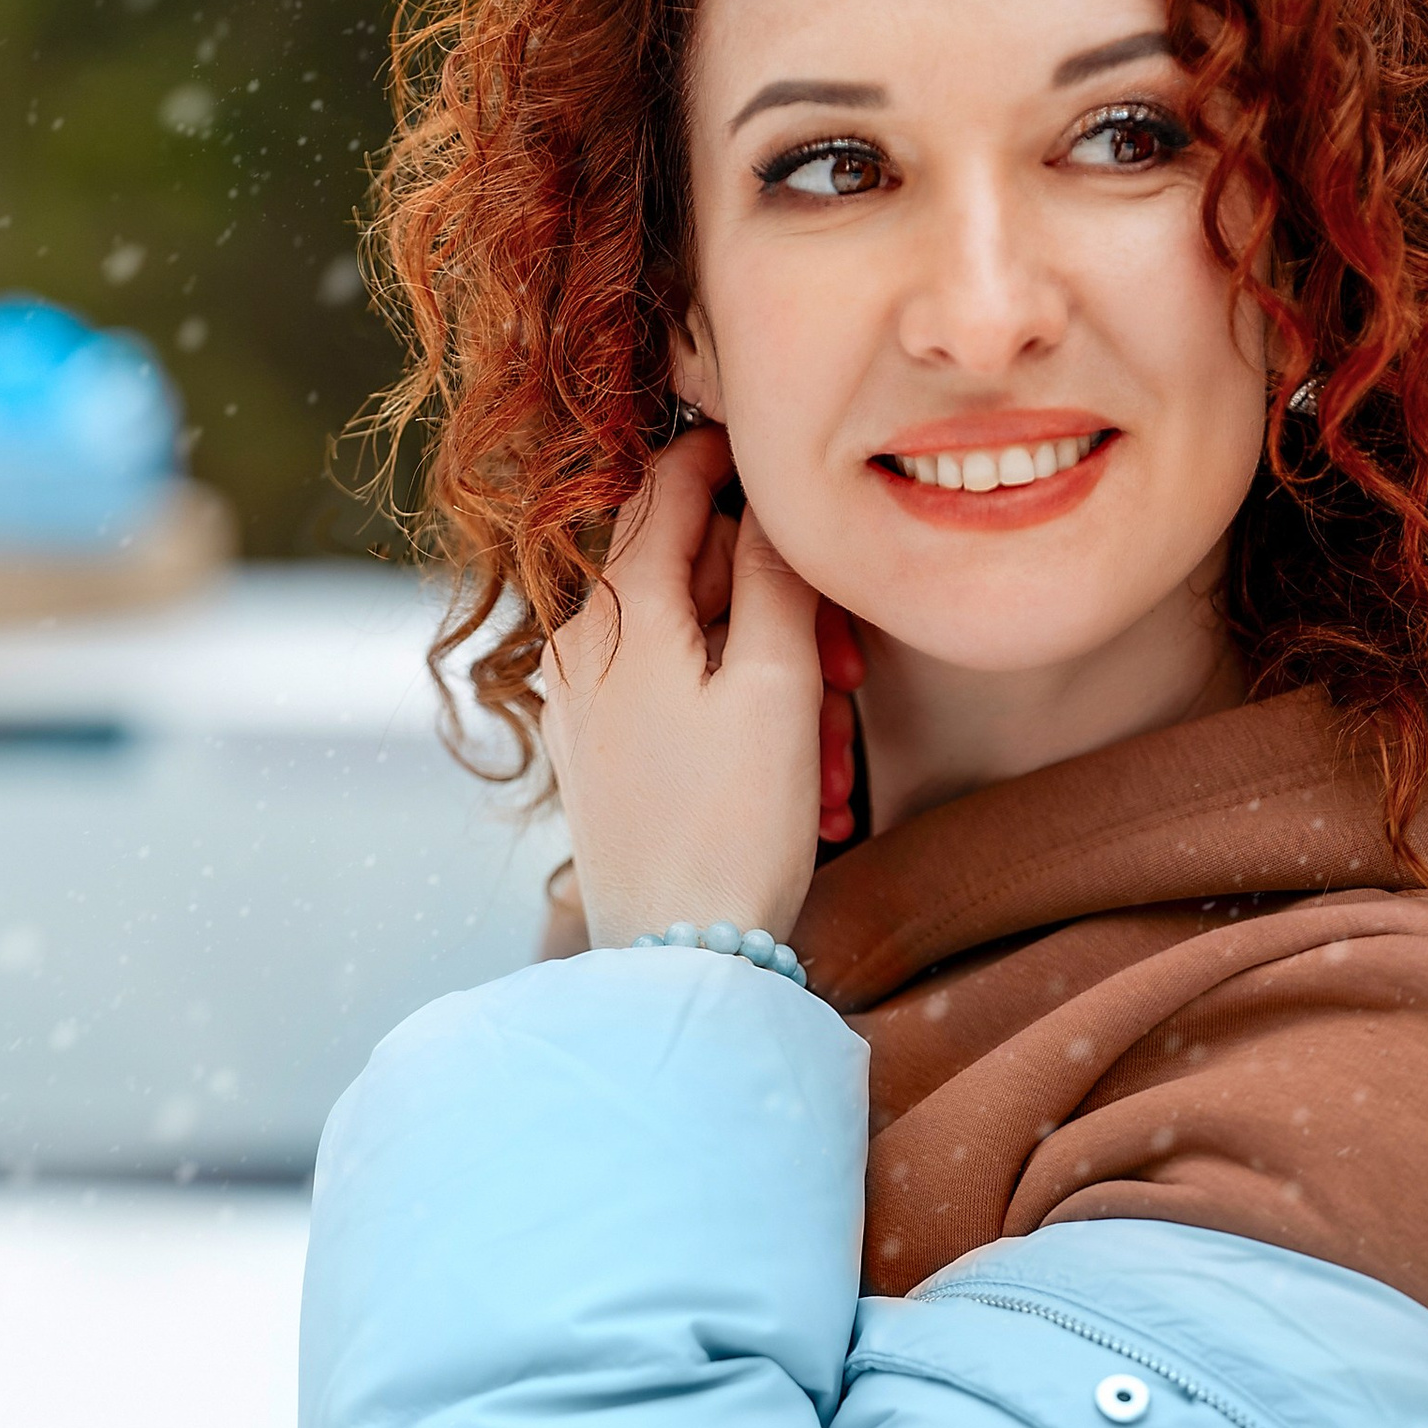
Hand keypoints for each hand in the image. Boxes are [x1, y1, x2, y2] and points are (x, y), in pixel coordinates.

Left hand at [540, 422, 861, 946]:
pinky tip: (793, 784)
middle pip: (692, 572)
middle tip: (846, 674)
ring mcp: (581, 703)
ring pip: (694, 643)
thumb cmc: (733, 828)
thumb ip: (774, 574)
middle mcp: (580, 644)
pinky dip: (738, 721)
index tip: (800, 487)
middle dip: (780, 609)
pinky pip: (674, 702)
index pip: (672, 481)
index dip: (739, 468)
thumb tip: (768, 499)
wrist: (677, 960)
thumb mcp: (779, 684)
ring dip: (775, 681)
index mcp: (619, 608)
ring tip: (828, 762)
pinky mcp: (595, 756)